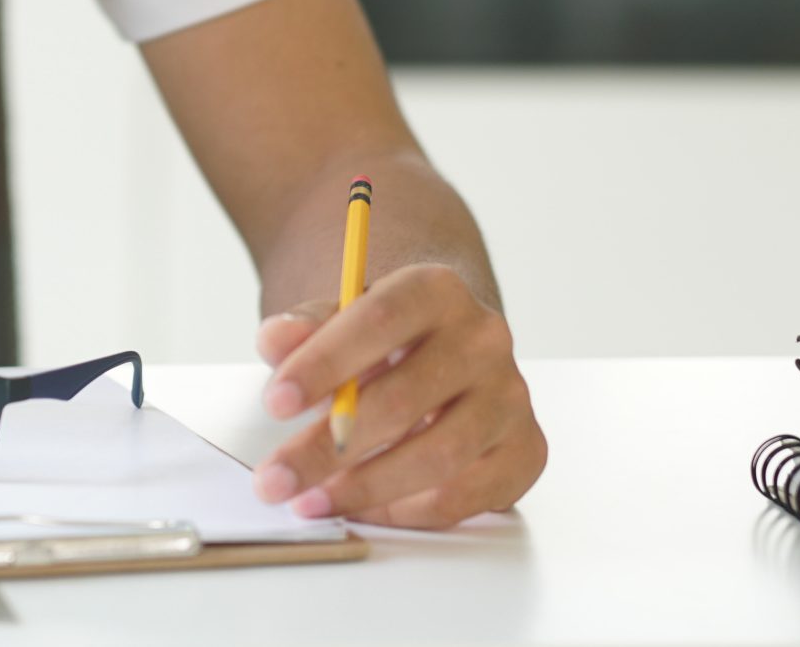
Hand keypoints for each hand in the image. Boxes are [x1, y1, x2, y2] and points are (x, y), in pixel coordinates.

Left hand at [250, 263, 545, 528]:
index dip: (325, 363)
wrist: (444, 349)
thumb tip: (276, 340)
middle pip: (404, 399)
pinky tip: (366, 508)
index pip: (381, 320)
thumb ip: (307, 328)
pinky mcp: (525, 450)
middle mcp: (485, 339)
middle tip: (275, 479)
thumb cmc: (385, 339)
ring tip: (311, 501)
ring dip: (364, 488)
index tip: (275, 403)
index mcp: (438, 290)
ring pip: (438, 456)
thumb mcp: (341, 319)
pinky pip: (465, 495)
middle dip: (327, 447)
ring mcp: (511, 397)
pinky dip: (409, 510)